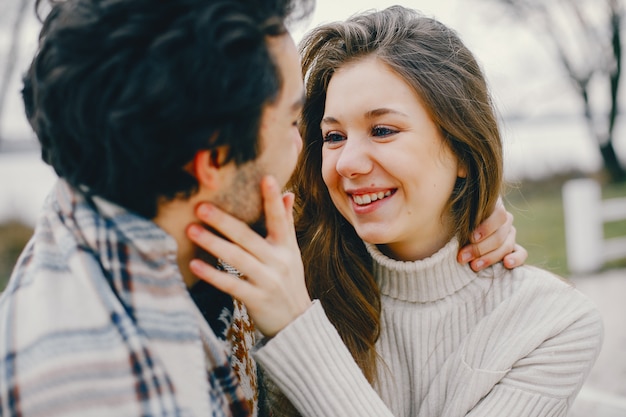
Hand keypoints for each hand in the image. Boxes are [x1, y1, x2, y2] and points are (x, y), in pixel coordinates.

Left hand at [186, 176, 311, 336]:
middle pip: (248, 237)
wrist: (296, 323)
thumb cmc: (288, 281)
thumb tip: (288, 194)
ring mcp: (268, 281)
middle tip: (202, 207)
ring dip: (213, 243)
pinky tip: (195, 265)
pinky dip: (213, 275)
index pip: (280, 219)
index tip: (266, 178)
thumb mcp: (291, 252)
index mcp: (286, 247)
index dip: (273, 199)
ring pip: (237, 259)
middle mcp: (278, 262)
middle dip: (224, 221)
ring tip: (191, 230)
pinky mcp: (257, 300)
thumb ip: (286, 223)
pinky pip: (231, 285)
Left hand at [457, 199, 527, 270]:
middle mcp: (504, 220)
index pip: (498, 215)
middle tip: (462, 257)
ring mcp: (510, 235)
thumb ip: (461, 213)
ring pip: (506, 246)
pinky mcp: (514, 249)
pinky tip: (507, 263)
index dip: (486, 227)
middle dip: (479, 249)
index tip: (471, 238)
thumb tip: (453, 206)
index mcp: (494, 207)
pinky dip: (516, 259)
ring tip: (474, 266)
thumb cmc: (457, 220)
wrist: (460, 231)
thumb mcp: (459, 213)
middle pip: (499, 235)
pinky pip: (521, 253)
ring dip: (490, 257)